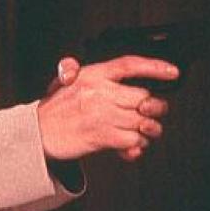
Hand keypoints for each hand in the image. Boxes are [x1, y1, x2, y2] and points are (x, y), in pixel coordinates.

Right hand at [38, 56, 176, 160]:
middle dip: (153, 108)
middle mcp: (99, 93)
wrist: (37, 134)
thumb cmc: (54, 110)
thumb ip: (80, 72)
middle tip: (152, 114)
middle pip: (143, 97)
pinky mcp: (102, 136)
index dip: (154, 67)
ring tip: (141, 132)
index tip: (172, 72)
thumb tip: (78, 67)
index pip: (129, 65)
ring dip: (147, 130)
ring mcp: (101, 115)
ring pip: (142, 121)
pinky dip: (136, 145)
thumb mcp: (64, 82)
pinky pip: (133, 140)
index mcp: (92, 75)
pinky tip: (130, 146)